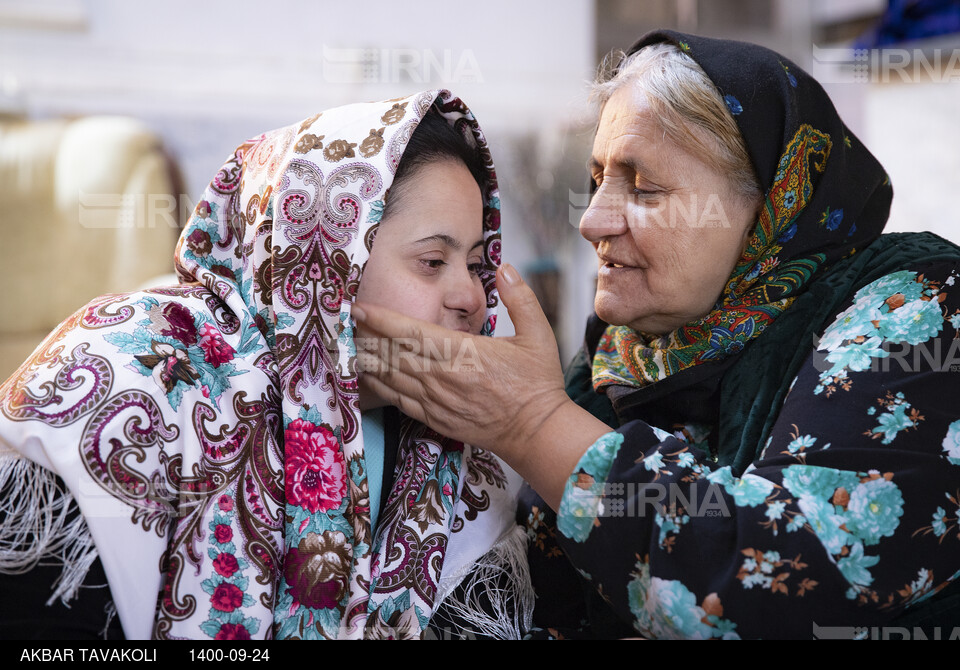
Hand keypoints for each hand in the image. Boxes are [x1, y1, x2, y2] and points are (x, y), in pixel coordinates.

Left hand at [352, 264, 566, 465]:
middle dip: (366, 336)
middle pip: (392, 353)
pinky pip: (398, 400)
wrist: (536, 431)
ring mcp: (436, 400)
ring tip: (348, 344)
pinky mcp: (435, 418)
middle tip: (346, 322)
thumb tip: (505, 268)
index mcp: (463, 353)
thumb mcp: (537, 335)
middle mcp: (443, 377)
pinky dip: (379, 386)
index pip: (411, 332)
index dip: (382, 319)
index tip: (361, 308)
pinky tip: (367, 375)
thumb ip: (520, 298)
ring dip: (367, 360)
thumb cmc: (536, 384)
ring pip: (390, 377)